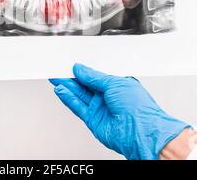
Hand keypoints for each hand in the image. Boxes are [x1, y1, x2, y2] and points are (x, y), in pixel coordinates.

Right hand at [50, 64, 189, 159]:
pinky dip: (68, 99)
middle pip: (85, 84)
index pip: (95, 75)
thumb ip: (94, 76)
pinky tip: (61, 91)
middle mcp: (109, 97)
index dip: (83, 70)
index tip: (72, 64)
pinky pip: (77, 107)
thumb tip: (81, 70)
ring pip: (79, 95)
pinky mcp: (93, 120)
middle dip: (71, 77)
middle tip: (59, 69)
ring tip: (56, 77)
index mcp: (117, 85)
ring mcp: (100, 108)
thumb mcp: (115, 82)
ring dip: (67, 86)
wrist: (141, 133)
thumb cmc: (139, 108)